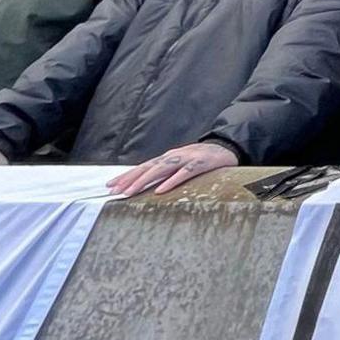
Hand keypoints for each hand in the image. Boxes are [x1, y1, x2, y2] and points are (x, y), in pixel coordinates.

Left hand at [108, 141, 238, 195]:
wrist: (228, 147)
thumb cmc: (204, 159)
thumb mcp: (183, 164)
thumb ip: (168, 172)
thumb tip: (150, 186)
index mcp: (169, 157)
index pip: (144, 166)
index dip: (127, 175)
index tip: (111, 186)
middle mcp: (174, 156)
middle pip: (148, 167)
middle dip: (130, 179)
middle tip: (115, 190)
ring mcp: (187, 158)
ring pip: (161, 169)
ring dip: (144, 180)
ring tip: (130, 192)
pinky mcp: (201, 163)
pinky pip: (184, 173)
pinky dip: (171, 181)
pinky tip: (160, 191)